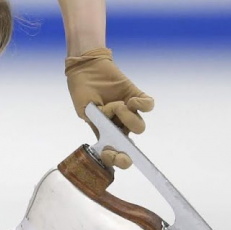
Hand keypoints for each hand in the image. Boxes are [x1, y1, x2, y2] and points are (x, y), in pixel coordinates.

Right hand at [65, 46, 154, 168]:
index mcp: (105, 133)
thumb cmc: (82, 91)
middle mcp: (119, 125)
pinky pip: (147, 106)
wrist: (86, 69)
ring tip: (116, 105)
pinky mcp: (136, 97)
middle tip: (122, 152)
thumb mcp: (85, 111)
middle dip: (126, 150)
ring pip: (139, 126)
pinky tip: (131, 100)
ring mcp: (129, 112)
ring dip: (127, 117)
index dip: (115, 160)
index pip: (113, 152)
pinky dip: (142, 105)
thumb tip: (110, 131)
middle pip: (130, 144)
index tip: (112, 157)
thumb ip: (96, 122)